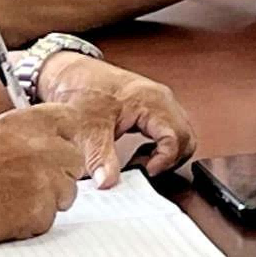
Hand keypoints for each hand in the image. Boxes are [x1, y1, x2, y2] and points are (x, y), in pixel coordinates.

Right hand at [0, 103, 86, 247]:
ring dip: (48, 199)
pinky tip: (6, 215)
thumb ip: (24, 132)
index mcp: (24, 122)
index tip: (57, 148)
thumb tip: (50, 137)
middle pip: (75, 160)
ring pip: (67, 191)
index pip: (69, 120)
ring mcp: (42, 179)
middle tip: (30, 183)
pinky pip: (50, 217)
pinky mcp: (39, 210)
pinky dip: (33, 221)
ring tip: (13, 200)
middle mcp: (39, 146)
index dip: (64, 138)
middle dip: (59, 173)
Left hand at [32, 52, 195, 180]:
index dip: (165, 160)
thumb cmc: (82, 90)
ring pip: (181, 136)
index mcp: (153, 101)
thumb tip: (107, 182)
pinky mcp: (153, 107)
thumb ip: (100, 157)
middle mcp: (162, 100)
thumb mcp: (89, 128)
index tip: (146, 172)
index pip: (176, 138)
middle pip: (185, 138)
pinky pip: (170, 131)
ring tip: (141, 163)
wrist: (70, 74)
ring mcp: (160, 103)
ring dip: (166, 155)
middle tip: (145, 171)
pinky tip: (140, 154)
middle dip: (169, 160)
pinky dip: (161, 147)